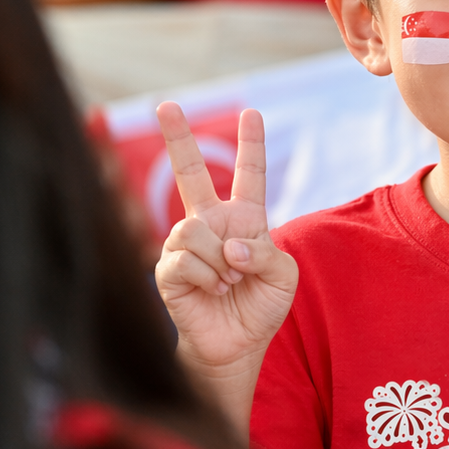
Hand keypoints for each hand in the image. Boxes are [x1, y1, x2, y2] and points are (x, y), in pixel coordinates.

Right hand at [155, 103, 298, 385]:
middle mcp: (210, 224)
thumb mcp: (283, 276)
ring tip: (229, 281)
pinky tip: (212, 290)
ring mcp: (184, 244)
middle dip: (177, 138)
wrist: (237, 344)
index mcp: (243, 220)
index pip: (248, 176)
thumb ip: (267, 253)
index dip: (251, 146)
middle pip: (188, 173)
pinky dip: (207, 277)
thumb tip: (231, 247)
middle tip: (164, 104)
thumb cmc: (260, 307)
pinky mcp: (166, 267)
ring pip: (195, 230)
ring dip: (221, 261)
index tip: (252, 113)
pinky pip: (186, 258)